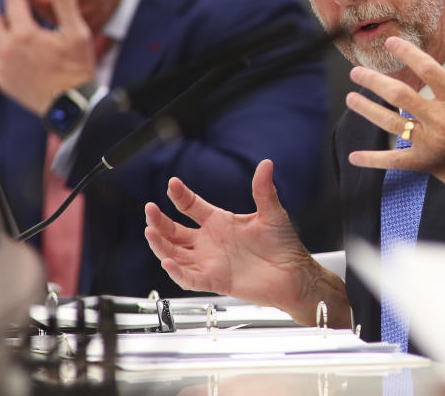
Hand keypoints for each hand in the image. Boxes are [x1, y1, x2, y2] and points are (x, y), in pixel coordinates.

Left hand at [0, 0, 96, 114]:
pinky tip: (9, 43)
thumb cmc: (76, 70)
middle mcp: (7, 49)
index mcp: (25, 35)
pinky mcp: (2, 78)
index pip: (14, 2)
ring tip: (0, 15)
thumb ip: (66, 5)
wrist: (70, 104)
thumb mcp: (78, 34)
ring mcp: (1, 65)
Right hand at [144, 159, 349, 326]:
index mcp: (220, 222)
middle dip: (159, 220)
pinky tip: (168, 261)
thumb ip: (263, 189)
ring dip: (160, 244)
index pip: (191, 206)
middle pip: (174, 231)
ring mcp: (209, 261)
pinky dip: (176, 271)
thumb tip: (266, 164)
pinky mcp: (214, 280)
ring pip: (175, 253)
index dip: (180, 195)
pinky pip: (189, 278)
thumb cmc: (284, 245)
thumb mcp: (272, 213)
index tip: (172, 184)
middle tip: (150, 209)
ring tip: (150, 231)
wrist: (293, 275)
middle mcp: (209, 242)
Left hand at [346, 36, 444, 230]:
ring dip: (367, 109)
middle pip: (400, 94)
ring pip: (391, 122)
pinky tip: (354, 157)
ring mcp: (432, 143)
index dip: (408, 54)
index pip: (429, 70)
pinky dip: (373, 160)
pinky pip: (394, 161)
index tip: (392, 43)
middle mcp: (443, 119)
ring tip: (351, 98)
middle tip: (357, 73)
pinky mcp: (427, 164)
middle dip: (374, 81)